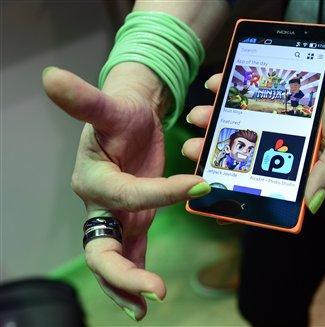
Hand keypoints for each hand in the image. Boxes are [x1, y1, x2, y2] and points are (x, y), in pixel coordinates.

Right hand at [43, 62, 209, 320]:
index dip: (162, 194)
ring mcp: (116, 217)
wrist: (128, 120)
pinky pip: (132, 252)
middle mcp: (100, 206)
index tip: (202, 183)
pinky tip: (148, 297)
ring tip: (147, 305)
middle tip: (154, 292)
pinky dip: (138, 275)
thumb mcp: (108, 107)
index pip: (127, 196)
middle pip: (102, 249)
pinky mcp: (133, 220)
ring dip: (129, 285)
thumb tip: (51, 77)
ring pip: (116, 259)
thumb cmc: (120, 114)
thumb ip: (85, 100)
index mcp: (93, 181)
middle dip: (125, 273)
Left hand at [182, 22, 324, 214]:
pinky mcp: (285, 78)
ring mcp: (287, 103)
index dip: (243, 179)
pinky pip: (253, 83)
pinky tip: (216, 83)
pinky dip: (234, 82)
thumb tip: (311, 206)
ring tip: (198, 116)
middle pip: (252, 141)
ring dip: (221, 115)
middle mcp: (294, 129)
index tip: (212, 182)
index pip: (271, 171)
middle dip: (221, 145)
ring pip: (247, 113)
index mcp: (309, 149)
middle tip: (193, 146)